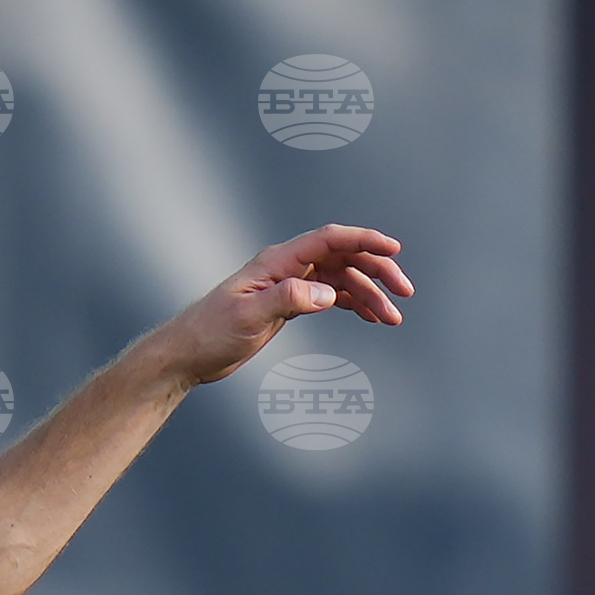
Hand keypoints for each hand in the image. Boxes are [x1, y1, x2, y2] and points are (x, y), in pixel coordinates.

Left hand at [157, 227, 412, 388]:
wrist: (191, 353)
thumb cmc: (212, 331)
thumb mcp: (248, 316)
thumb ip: (288, 299)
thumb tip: (326, 294)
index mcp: (278, 261)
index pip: (329, 240)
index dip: (364, 240)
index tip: (394, 248)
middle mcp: (288, 267)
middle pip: (343, 258)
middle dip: (377, 271)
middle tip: (404, 293)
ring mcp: (291, 285)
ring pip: (341, 280)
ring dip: (370, 295)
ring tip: (392, 318)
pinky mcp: (291, 304)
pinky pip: (331, 297)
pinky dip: (353, 305)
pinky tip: (371, 318)